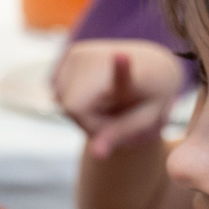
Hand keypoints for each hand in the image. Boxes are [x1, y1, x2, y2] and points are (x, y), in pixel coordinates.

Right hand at [54, 40, 182, 159]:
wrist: (151, 68)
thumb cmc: (149, 100)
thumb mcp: (144, 122)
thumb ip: (119, 136)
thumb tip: (96, 155)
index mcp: (136, 75)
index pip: (122, 76)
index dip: (121, 70)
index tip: (121, 56)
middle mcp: (103, 58)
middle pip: (74, 108)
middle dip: (88, 122)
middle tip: (113, 118)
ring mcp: (82, 52)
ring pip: (61, 102)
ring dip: (79, 112)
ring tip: (105, 102)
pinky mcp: (69, 53)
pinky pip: (56, 92)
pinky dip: (70, 99)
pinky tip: (90, 92)